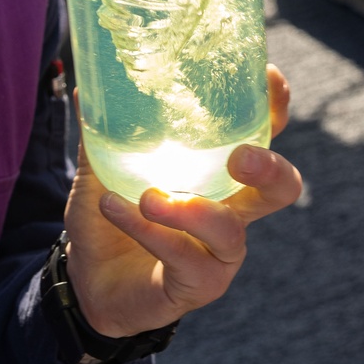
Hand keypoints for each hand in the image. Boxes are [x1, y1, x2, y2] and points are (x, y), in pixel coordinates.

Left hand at [63, 65, 301, 337]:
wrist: (87, 276)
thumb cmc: (109, 212)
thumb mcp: (100, 167)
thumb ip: (100, 132)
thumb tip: (84, 87)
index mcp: (215, 172)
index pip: (259, 136)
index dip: (273, 110)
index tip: (269, 79)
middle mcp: (229, 210)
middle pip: (279, 188)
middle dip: (268, 168)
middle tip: (239, 156)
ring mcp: (218, 252)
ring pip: (229, 230)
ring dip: (188, 209)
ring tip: (147, 196)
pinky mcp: (198, 284)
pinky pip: (184, 258)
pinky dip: (148, 232)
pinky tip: (115, 209)